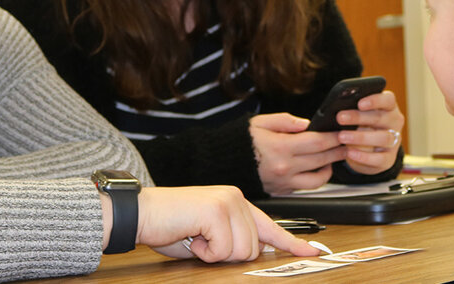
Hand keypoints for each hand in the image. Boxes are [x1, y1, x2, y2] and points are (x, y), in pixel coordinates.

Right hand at [129, 185, 321, 261]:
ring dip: (215, 254)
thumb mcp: (208, 235)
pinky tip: (191, 236)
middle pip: (254, 248)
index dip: (292, 242)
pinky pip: (223, 250)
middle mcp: (237, 198)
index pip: (271, 227)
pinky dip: (205, 253)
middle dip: (226, 256)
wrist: (140, 213)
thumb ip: (233, 240)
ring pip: (242, 251)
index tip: (312, 252)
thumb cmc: (169, 225)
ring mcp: (229, 202)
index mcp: (237, 203)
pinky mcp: (217, 210)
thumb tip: (256, 251)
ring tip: (196, 237)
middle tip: (202, 242)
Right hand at [249, 113, 346, 194]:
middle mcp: (284, 167)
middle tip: (346, 144)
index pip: (317, 142)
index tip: (341, 133)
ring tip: (332, 159)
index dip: (333, 137)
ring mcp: (283, 182)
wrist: (222, 164)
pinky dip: (314, 179)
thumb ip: (285, 121)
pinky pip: (304, 188)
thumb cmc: (240, 141)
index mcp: (280, 147)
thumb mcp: (260, 122)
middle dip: (338, 151)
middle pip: (321, 160)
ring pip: (317, 180)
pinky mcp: (281, 191)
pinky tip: (316, 169)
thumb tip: (306, 124)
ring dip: (329, 169)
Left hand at [335, 90, 404, 174]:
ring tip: (342, 136)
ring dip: (361, 137)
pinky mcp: (389, 158)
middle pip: (380, 118)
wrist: (370, 150)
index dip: (375, 100)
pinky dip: (364, 156)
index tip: (359, 103)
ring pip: (383, 138)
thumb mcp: (360, 115)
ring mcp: (394, 141)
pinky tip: (350, 153)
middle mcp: (394, 122)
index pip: (388, 100)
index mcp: (389, 107)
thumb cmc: (362, 125)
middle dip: (358, 118)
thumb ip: (354, 110)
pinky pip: (380, 158)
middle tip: (340, 118)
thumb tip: (340, 110)